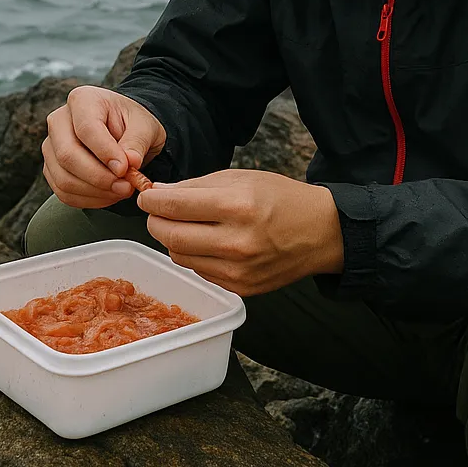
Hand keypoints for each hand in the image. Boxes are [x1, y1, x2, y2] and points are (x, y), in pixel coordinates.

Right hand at [42, 86, 166, 208]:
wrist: (124, 130)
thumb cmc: (133, 123)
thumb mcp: (145, 125)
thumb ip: (137, 142)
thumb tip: (129, 163)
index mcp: (83, 100)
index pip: (86, 129)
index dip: (105, 153)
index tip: (125, 169)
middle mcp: (59, 120)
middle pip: (68, 155)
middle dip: (99, 177)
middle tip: (126, 186)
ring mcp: (52, 146)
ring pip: (63, 178)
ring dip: (95, 192)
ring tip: (122, 190)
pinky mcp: (51, 168)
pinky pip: (63, 192)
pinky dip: (88, 200)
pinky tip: (109, 195)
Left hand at [136, 169, 343, 296]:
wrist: (321, 232)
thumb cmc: (281, 198)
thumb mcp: (241, 178)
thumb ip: (197, 187)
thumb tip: (159, 193)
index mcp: (238, 205)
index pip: (175, 206)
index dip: (152, 200)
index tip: (146, 196)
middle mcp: (237, 241)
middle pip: (171, 236)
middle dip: (155, 221)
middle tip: (157, 211)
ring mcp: (239, 270)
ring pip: (180, 256)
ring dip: (172, 239)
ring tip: (181, 224)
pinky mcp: (241, 288)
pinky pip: (199, 271)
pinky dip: (192, 256)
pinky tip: (203, 242)